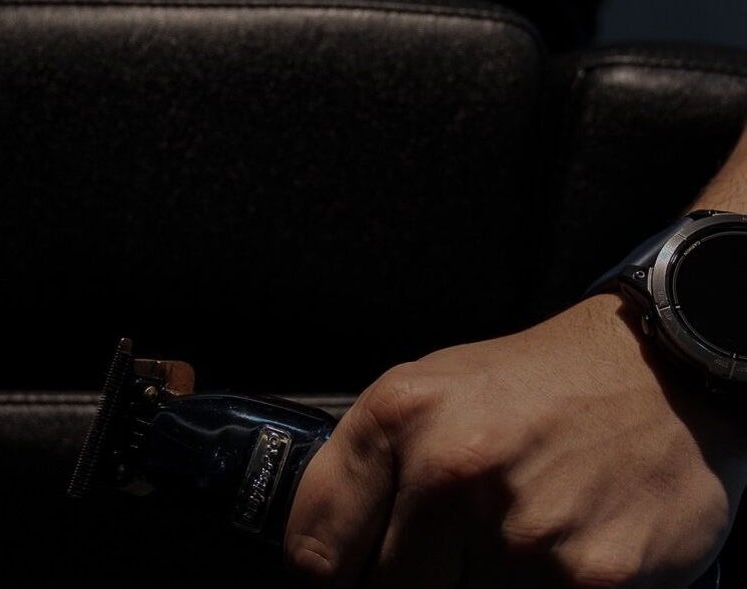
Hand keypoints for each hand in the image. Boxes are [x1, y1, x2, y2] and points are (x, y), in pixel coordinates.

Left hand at [285, 294, 746, 587]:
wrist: (662, 373)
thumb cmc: (534, 387)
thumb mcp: (428, 393)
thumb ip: (367, 470)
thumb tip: (324, 559)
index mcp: (399, 417)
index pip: (315, 551)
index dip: (332, 576)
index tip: (353, 575)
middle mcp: (451, 471)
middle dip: (410, 581)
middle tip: (450, 553)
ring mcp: (520, 532)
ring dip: (476, 587)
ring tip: (509, 541)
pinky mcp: (585, 580)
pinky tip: (553, 556)